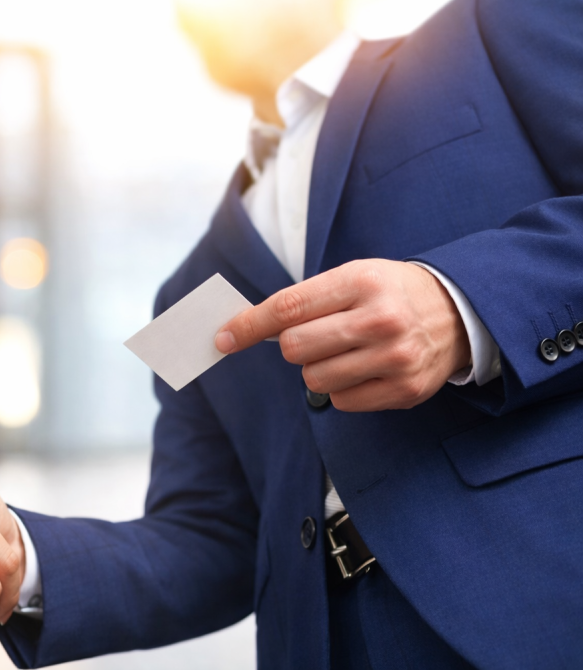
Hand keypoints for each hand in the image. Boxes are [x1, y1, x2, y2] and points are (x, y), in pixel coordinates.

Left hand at [215, 259, 470, 411]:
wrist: (458, 311)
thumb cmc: (388, 292)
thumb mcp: (352, 277)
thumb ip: (302, 301)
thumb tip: (243, 327)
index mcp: (360, 282)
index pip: (287, 308)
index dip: (247, 326)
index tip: (221, 339)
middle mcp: (379, 319)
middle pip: (294, 348)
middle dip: (293, 345)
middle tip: (316, 337)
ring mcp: (395, 357)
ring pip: (313, 379)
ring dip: (317, 368)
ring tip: (346, 351)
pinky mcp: (404, 389)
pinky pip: (340, 401)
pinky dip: (341, 388)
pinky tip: (365, 369)